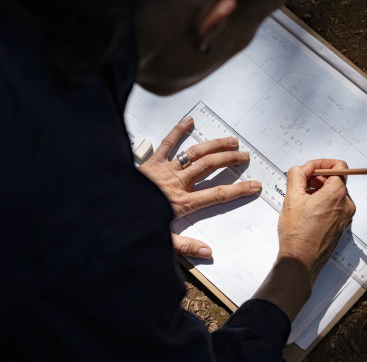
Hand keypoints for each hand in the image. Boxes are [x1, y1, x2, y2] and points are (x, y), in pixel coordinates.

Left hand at [138, 116, 260, 257]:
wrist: (105, 208)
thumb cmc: (132, 225)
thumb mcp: (161, 242)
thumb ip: (185, 246)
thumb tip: (208, 252)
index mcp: (182, 203)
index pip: (217, 195)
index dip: (238, 190)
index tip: (254, 185)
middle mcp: (176, 183)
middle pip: (210, 167)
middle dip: (230, 160)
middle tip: (245, 156)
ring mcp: (164, 169)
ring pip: (194, 153)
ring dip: (214, 145)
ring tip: (230, 140)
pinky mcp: (151, 162)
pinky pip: (166, 143)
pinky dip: (178, 131)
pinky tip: (189, 121)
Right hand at [277, 159, 355, 281]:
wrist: (300, 260)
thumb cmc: (297, 234)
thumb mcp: (292, 197)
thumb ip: (297, 175)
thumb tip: (302, 168)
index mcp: (337, 194)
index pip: (339, 166)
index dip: (323, 163)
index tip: (310, 168)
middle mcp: (346, 205)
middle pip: (336, 180)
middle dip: (318, 178)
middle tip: (301, 183)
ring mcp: (345, 217)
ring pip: (334, 194)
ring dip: (319, 191)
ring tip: (302, 199)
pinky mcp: (341, 226)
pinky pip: (335, 207)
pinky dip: (323, 203)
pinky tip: (307, 211)